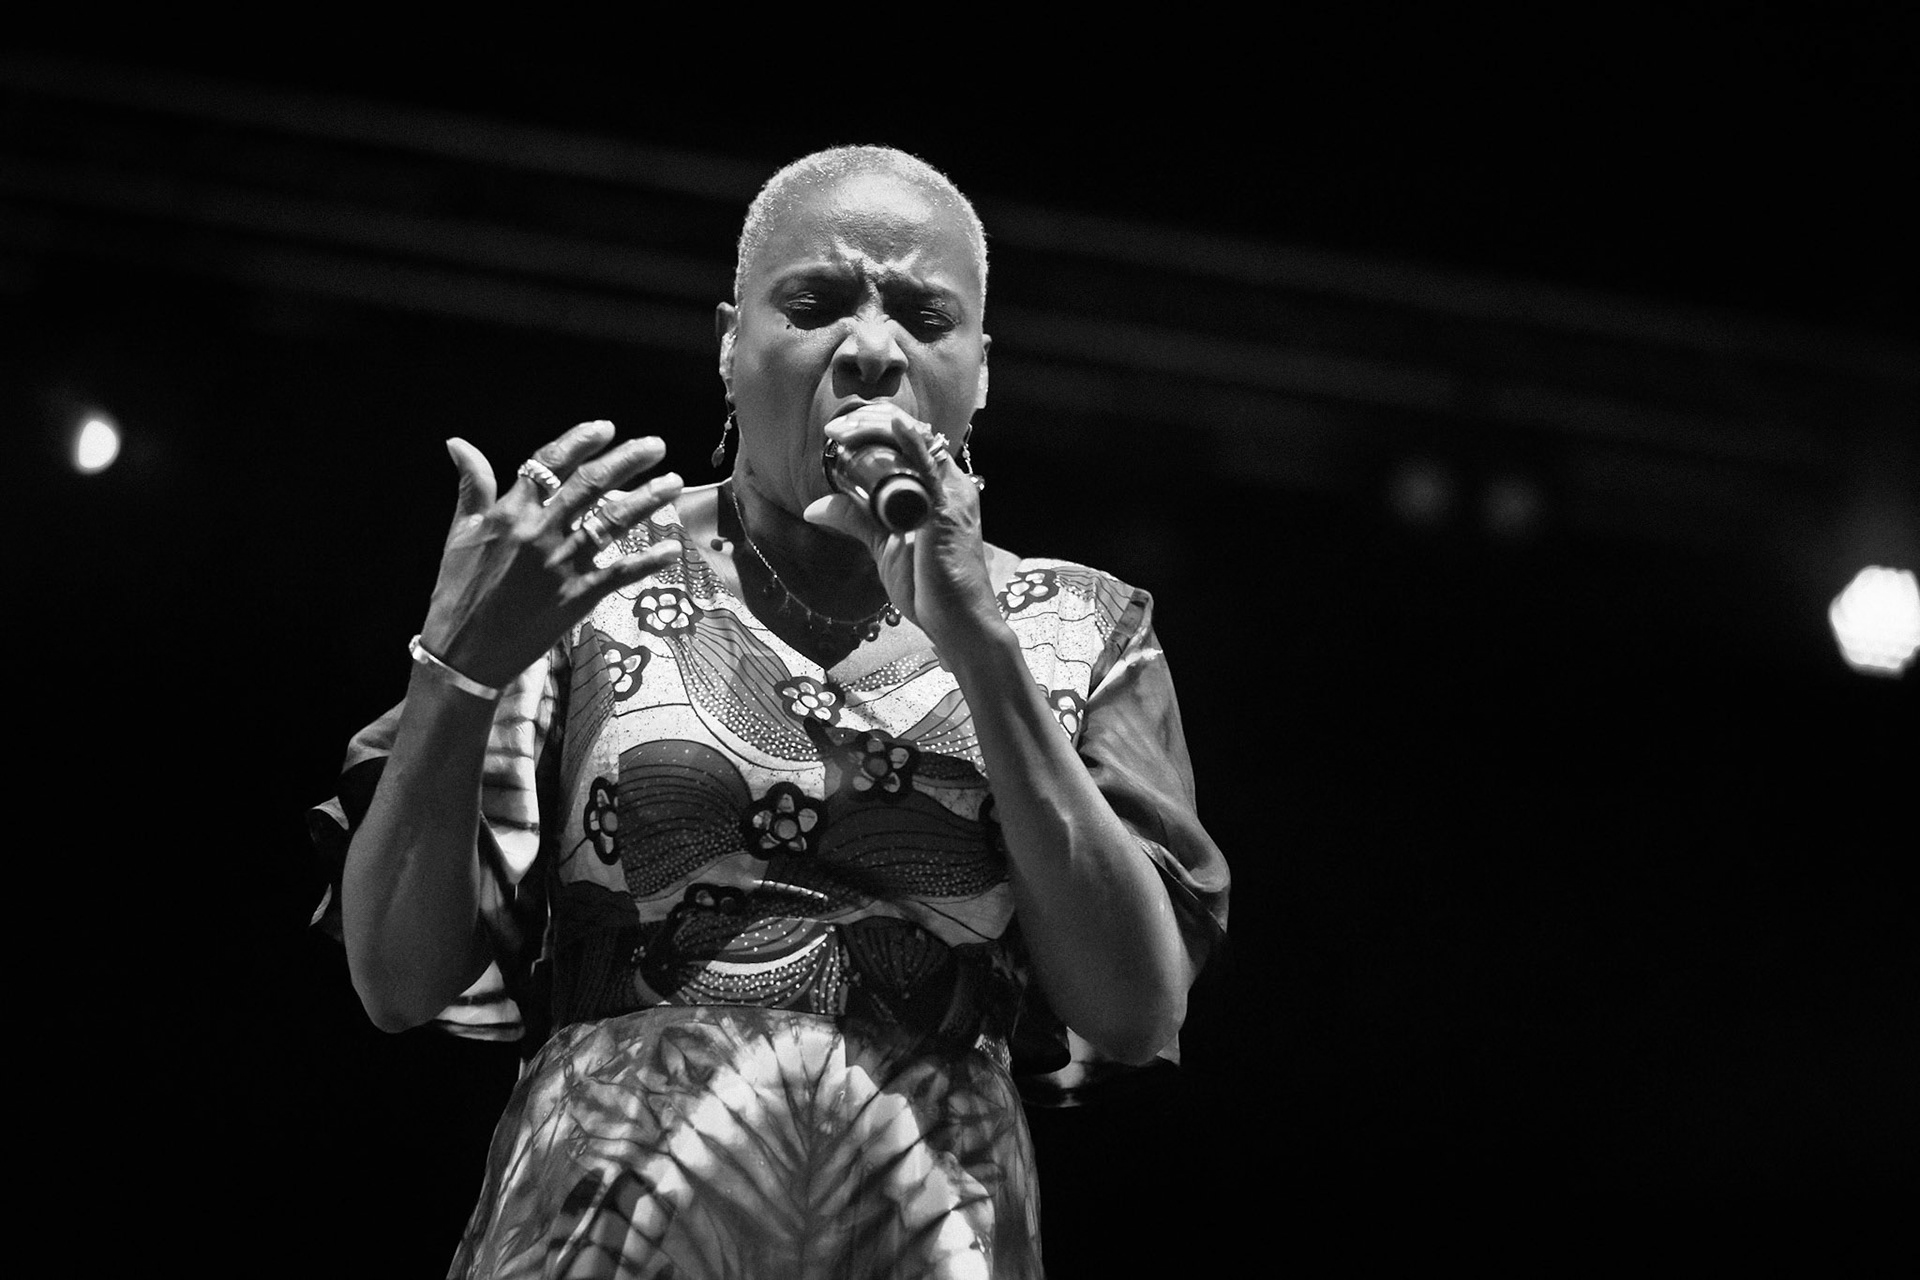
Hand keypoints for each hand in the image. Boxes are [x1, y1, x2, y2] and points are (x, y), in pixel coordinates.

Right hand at [420, 421, 682, 686]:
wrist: (464, 654)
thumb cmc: (458, 591)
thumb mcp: (459, 533)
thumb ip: (471, 486)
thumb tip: (458, 443)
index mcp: (510, 513)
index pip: (550, 464)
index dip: (579, 442)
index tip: (606, 427)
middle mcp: (540, 532)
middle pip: (590, 485)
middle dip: (627, 461)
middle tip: (656, 445)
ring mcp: (562, 564)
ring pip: (613, 522)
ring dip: (647, 500)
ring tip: (674, 482)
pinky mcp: (578, 596)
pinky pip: (620, 573)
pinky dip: (648, 560)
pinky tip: (672, 547)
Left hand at [804, 405, 1001, 644]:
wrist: (957, 622)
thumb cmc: (930, 587)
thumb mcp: (884, 545)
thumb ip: (857, 520)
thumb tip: (815, 508)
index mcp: (940, 487)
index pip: (911, 439)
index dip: (876, 427)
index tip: (839, 433)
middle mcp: (950, 484)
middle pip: (913, 432)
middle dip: (871, 422)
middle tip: (836, 429)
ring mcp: (951, 494)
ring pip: (918, 441)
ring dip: (878, 429)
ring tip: (843, 432)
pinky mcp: (946, 511)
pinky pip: (930, 467)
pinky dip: (912, 443)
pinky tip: (893, 426)